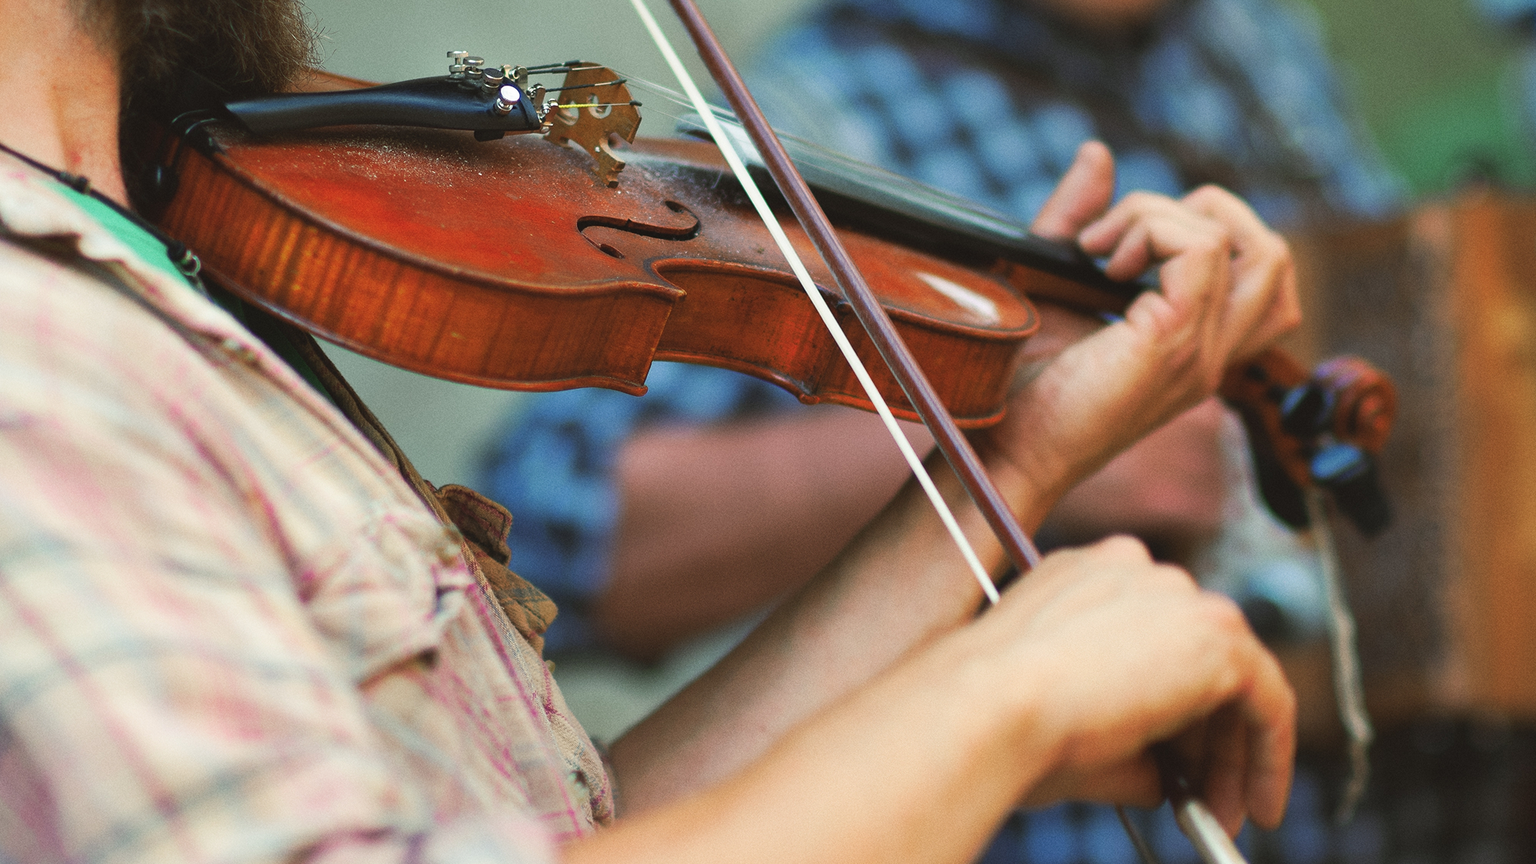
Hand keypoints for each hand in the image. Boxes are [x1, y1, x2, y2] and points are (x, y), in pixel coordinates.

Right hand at [975, 537, 1294, 832]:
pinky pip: (1267, 697)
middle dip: (1204, 738)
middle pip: (1196, 657)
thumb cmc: (1002, 719)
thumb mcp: (1068, 718)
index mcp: (1086, 577)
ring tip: (1221, 817)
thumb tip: (1167, 779)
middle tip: (1206, 801)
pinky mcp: (1216, 633)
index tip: (1174, 763)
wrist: (991, 706)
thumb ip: (1129, 733)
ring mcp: (1177, 594)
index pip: (1151, 640)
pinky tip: (1258, 804)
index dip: (1170, 710)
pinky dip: (1268, 755)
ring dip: (1232, 755)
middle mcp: (1134, 570)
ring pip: (1232, 679)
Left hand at [977, 142, 1298, 522]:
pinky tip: (1099, 260)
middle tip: (1116, 237)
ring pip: (1256, 245)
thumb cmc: (1015, 383)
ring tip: (1104, 249)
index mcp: (1194, 346)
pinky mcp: (1174, 345)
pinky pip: (1202, 249)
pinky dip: (1150, 228)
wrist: (998, 449)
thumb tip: (1099, 153)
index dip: (1193, 229)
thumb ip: (1076, 219)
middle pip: (1275, 257)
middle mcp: (1210, 354)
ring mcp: (1201, 354)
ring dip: (1170, 216)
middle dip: (1202, 211)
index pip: (1258, 275)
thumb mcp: (1048, 282)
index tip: (1103, 247)